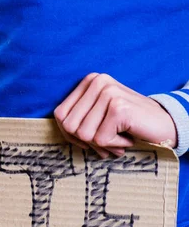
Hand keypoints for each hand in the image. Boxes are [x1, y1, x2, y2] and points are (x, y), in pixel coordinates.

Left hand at [54, 73, 176, 157]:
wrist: (166, 124)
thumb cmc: (129, 124)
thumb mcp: (99, 115)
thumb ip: (78, 117)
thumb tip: (61, 127)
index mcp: (90, 81)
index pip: (60, 114)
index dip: (69, 134)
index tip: (87, 140)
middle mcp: (98, 82)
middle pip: (69, 125)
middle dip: (85, 142)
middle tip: (105, 143)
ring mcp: (109, 94)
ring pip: (84, 134)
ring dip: (101, 145)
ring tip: (118, 140)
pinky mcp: (119, 108)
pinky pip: (101, 139)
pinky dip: (114, 145)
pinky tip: (127, 138)